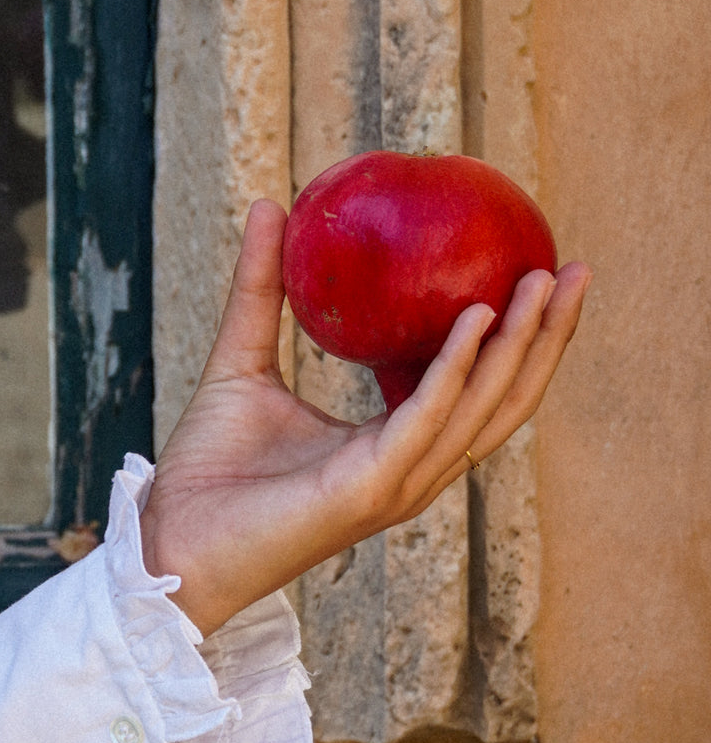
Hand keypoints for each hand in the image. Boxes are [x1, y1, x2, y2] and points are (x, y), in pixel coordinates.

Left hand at [140, 198, 590, 635]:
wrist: (169, 538)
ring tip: (543, 281)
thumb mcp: (241, 358)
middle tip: (574, 268)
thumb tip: (269, 204)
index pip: (476, 391)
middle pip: (503, 402)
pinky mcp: (369, 490)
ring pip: (481, 411)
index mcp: (392, 446)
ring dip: (521, 346)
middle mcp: (409, 468)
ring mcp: (396, 484)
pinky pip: (424, 420)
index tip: (541, 272)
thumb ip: (261, 288)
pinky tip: (476, 318)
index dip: (518, 338)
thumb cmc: (207, 469)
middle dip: (547, 337)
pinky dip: (456, 370)